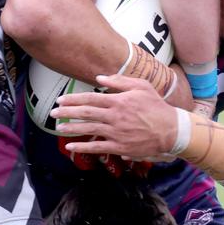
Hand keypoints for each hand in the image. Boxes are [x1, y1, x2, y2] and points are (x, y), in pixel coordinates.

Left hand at [50, 73, 178, 159]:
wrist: (170, 130)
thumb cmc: (156, 106)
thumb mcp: (141, 86)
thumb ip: (120, 80)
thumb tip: (99, 77)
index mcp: (118, 101)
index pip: (90, 98)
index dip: (73, 99)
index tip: (61, 100)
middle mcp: (114, 116)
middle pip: (85, 113)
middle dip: (66, 113)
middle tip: (52, 113)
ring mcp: (116, 132)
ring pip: (88, 129)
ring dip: (71, 128)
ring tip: (58, 128)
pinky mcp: (120, 146)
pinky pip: (97, 147)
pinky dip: (83, 147)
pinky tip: (71, 146)